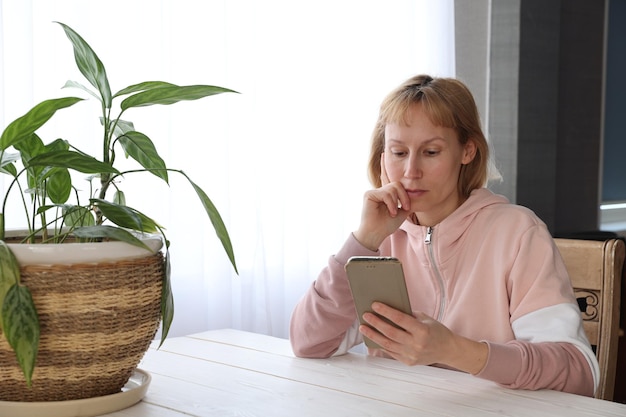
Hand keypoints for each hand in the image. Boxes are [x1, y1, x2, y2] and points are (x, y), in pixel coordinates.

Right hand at [353, 154, 410, 250]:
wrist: (377, 233)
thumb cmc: (387, 225)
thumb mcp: (402, 211)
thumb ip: (405, 200)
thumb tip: (411, 192)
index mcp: (386, 194)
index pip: (388, 178)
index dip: (386, 167)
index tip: (384, 154)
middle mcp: (379, 191)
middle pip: (397, 184)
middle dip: (404, 196)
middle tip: (406, 207)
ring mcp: (373, 192)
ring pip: (393, 188)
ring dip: (397, 202)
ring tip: (395, 212)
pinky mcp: (369, 194)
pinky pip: (386, 193)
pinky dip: (391, 203)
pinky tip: (391, 211)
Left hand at [359, 302, 487, 373]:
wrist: (447, 350)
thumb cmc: (436, 331)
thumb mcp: (425, 318)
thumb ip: (408, 315)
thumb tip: (389, 308)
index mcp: (422, 331)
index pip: (400, 320)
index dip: (386, 312)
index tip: (375, 305)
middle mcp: (416, 344)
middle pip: (391, 332)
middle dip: (376, 323)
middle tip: (365, 315)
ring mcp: (412, 355)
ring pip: (387, 344)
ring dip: (373, 335)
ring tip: (364, 327)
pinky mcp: (408, 362)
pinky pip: (391, 352)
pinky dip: (381, 344)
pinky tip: (373, 337)